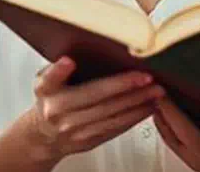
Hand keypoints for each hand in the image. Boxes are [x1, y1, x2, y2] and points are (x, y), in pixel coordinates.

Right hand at [18, 57, 163, 163]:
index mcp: (48, 92)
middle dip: (124, 87)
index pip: (52, 79)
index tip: (68, 62)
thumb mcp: (45, 81)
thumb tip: (68, 58)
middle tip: (147, 77)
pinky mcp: (89, 141)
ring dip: (137, 103)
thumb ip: (56, 70)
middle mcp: (60, 112)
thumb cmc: (51, 101)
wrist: (44, 136)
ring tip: (155, 92)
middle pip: (95, 98)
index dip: (59, 71)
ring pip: (110, 115)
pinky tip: (148, 106)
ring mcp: (75, 129)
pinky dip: (134, 117)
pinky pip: (115, 128)